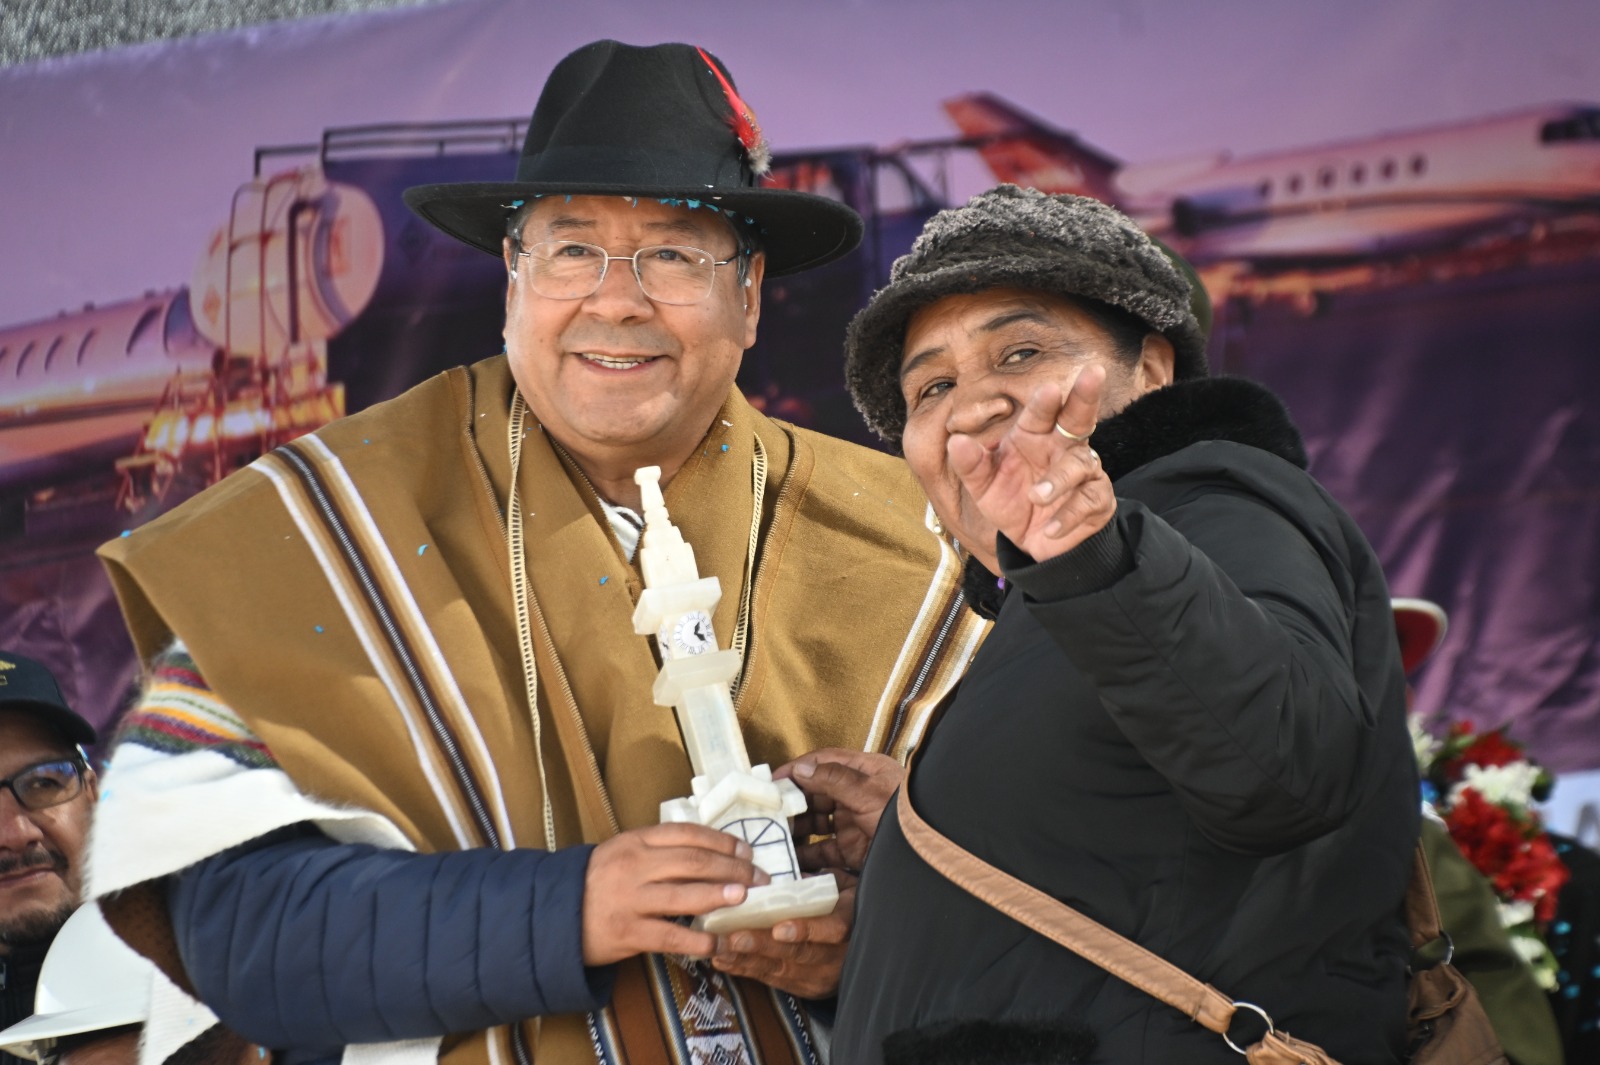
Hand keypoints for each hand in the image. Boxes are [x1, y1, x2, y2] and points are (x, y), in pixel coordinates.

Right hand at [582, 823, 769, 965]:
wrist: (554, 915)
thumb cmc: (598, 882)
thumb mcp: (624, 853)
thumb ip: (659, 849)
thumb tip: (712, 852)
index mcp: (636, 841)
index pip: (687, 834)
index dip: (722, 841)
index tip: (746, 850)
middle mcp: (634, 866)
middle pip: (693, 862)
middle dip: (732, 868)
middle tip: (758, 877)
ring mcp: (630, 899)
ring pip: (685, 895)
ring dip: (720, 896)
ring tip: (745, 898)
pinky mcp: (627, 932)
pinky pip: (670, 936)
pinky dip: (697, 939)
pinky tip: (715, 942)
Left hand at [709, 879, 855, 997]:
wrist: (868, 950)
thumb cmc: (847, 906)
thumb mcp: (842, 886)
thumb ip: (815, 882)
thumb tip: (778, 871)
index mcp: (849, 922)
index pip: (833, 929)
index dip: (806, 930)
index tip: (778, 928)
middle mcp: (836, 955)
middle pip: (798, 953)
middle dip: (761, 946)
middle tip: (732, 937)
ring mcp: (820, 976)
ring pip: (781, 968)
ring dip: (746, 959)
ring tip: (719, 948)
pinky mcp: (804, 988)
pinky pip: (773, 980)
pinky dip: (746, 969)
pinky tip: (724, 960)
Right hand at [777, 748, 901, 872]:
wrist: (929, 858)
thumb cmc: (906, 816)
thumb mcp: (870, 793)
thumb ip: (834, 779)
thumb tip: (801, 768)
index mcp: (863, 772)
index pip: (823, 762)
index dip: (797, 769)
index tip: (771, 780)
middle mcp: (855, 795)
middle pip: (814, 794)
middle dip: (791, 803)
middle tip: (765, 813)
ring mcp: (853, 822)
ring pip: (815, 823)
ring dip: (795, 829)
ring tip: (771, 836)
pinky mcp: (852, 849)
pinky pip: (823, 850)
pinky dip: (806, 854)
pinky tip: (789, 858)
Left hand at [946, 365, 1113, 563]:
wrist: (1032, 543)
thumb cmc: (1011, 503)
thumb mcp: (984, 487)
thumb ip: (971, 465)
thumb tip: (955, 442)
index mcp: (1034, 436)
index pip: (1041, 412)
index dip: (1045, 401)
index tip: (1049, 388)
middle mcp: (1062, 447)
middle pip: (1078, 416)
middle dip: (1085, 396)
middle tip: (1094, 373)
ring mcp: (1083, 472)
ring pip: (1080, 463)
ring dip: (1058, 479)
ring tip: (1036, 497)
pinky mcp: (1096, 499)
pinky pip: (1087, 501)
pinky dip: (1068, 515)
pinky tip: (1051, 528)